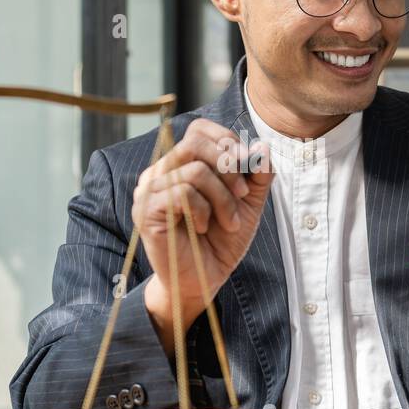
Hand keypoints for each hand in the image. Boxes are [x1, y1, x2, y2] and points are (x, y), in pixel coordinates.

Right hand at [131, 118, 273, 353]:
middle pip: (195, 142)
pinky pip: (183, 192)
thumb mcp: (249, 203)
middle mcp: (159, 171)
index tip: (247, 166)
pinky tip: (203, 227)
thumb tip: (261, 146)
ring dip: (223, 198)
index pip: (198, 130)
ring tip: (229, 222)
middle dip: (229, 167)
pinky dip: (204, 211)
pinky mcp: (146, 211)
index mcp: (180, 164)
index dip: (226, 141)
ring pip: (195, 170)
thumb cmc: (221, 241)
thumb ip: (257, 173)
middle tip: (243, 194)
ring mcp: (149, 190)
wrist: (203, 279)